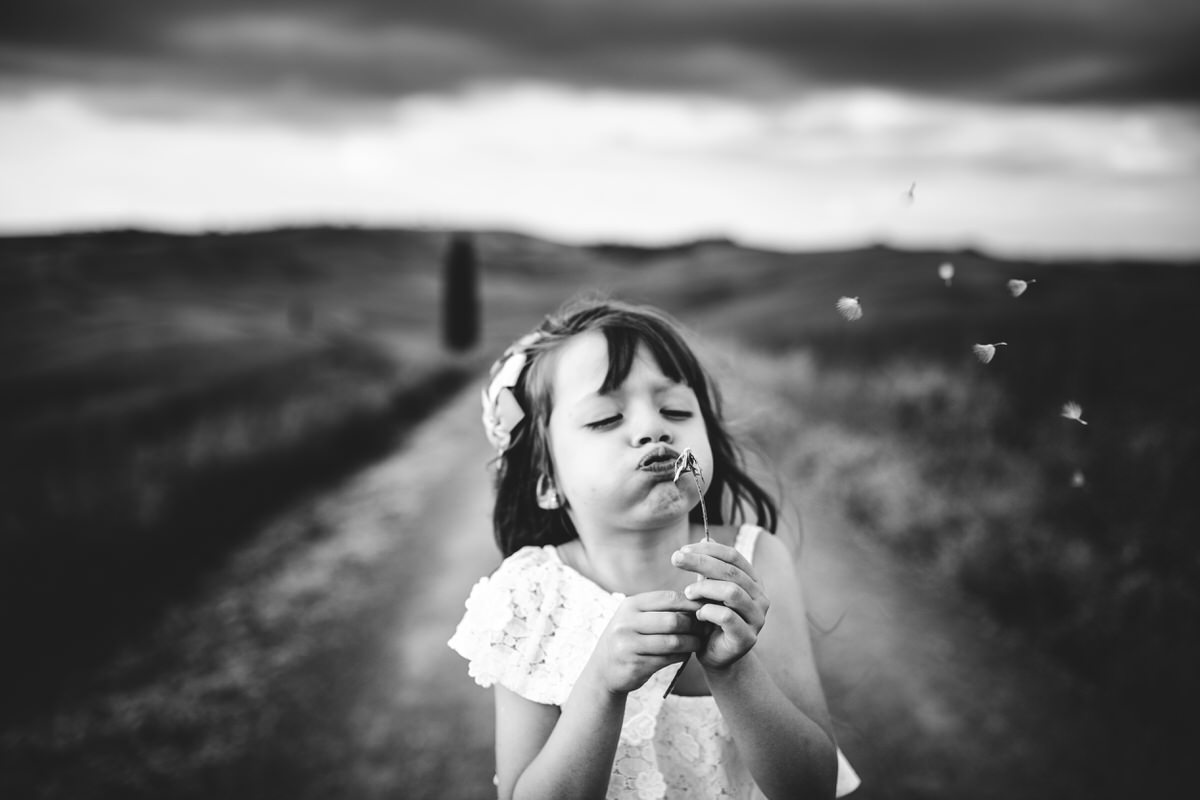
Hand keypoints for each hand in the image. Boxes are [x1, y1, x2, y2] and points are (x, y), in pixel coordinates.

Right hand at [589, 590, 703, 694]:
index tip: (705, 609)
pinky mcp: (635, 665)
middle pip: (672, 620)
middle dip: (693, 625)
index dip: (691, 603)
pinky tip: (686, 654)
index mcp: (630, 605)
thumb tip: (698, 600)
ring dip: (691, 643)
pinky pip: (668, 659)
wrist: (603, 670)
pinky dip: (681, 656)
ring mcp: (629, 645)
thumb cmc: (628, 638)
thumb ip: (660, 608)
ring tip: (699, 642)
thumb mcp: (635, 617)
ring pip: (673, 642)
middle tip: (705, 628)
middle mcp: (627, 623)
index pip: (668, 598)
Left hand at [670, 541, 768, 670]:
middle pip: (731, 572)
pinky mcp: (747, 638)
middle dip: (701, 562)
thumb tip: (706, 537)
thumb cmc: (712, 619)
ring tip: (687, 593)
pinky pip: (727, 617)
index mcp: (754, 582)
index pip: (733, 556)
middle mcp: (761, 598)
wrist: (716, 656)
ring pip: (732, 592)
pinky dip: (708, 611)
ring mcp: (757, 619)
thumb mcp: (709, 590)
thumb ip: (710, 569)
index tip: (684, 549)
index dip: (709, 549)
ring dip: (704, 589)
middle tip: (676, 559)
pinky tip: (698, 614)